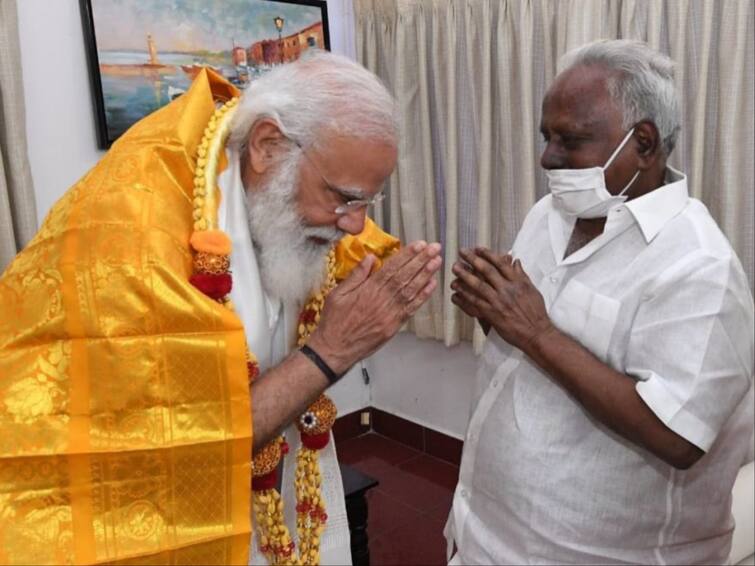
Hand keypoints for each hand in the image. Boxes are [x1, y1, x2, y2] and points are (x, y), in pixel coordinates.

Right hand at [309, 241, 441, 372]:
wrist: (334, 349)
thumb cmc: (334, 322)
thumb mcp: (337, 294)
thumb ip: (356, 275)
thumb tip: (370, 258)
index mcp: (368, 290)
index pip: (392, 267)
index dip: (407, 255)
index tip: (419, 245)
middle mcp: (382, 300)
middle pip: (405, 276)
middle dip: (421, 260)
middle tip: (435, 248)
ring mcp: (390, 314)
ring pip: (411, 290)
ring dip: (426, 275)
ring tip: (437, 261)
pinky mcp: (394, 326)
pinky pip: (411, 308)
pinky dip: (423, 296)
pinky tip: (432, 285)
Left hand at [450, 248, 553, 351]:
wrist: (535, 332)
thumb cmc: (536, 312)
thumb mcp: (532, 290)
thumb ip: (521, 275)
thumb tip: (515, 261)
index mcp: (517, 282)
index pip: (500, 264)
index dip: (488, 254)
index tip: (478, 248)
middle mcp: (507, 290)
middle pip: (487, 271)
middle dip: (473, 260)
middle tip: (462, 252)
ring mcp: (498, 302)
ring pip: (478, 285)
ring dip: (465, 275)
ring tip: (455, 268)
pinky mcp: (491, 314)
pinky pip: (475, 302)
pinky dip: (464, 296)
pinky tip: (456, 291)